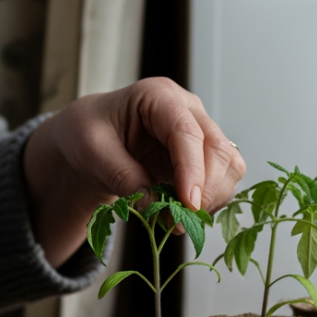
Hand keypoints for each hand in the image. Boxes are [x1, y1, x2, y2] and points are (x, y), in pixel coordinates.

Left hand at [23, 77, 246, 267]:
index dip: (192, 169)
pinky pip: (223, 180)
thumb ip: (121, 174)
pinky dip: (209, 202)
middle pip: (217, 148)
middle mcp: (187, 110)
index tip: (188, 203)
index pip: (187, 132)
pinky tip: (181, 214)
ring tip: (177, 220)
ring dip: (212, 198)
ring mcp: (199, 132)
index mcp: (158, 96)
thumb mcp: (91, 149)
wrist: (90, 139)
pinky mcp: (202, 157)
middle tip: (180, 221)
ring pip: (228, 166)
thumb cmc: (88, 132)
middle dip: (206, 189)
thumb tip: (153, 203)